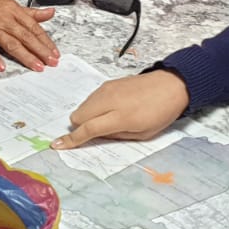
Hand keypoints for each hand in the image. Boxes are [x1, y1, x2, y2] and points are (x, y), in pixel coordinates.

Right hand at [0, 0, 59, 71]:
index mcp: (13, 10)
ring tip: (37, 66)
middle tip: (52, 62)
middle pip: (26, 37)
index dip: (46, 41)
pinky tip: (1, 67)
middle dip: (41, 51)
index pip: (34, 28)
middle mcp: (4, 19)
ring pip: (12, 44)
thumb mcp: (9, 3)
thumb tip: (50, 13)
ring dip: (25, 56)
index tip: (55, 52)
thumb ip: (31, 12)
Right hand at [51, 70, 188, 148]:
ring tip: (108, 119)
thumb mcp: (141, 134)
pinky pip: (91, 98)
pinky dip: (93, 107)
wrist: (171, 85)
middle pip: (77, 116)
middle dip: (80, 127)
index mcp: (120, 117)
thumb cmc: (160, 113)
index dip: (71, 140)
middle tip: (96, 131)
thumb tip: (95, 135)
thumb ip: (115, 136)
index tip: (57, 145)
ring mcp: (107, 90)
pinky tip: (110, 109)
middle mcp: (110, 101)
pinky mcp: (108, 83)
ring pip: (82, 106)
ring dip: (87, 116)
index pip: (88, 129)